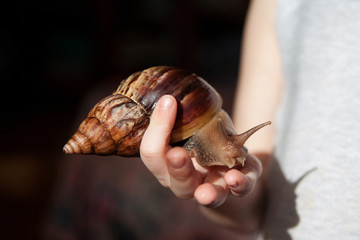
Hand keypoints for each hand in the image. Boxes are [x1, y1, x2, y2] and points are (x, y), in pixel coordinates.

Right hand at [140, 95, 261, 206]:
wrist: (233, 160)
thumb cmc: (205, 138)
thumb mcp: (193, 124)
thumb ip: (184, 113)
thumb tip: (171, 90)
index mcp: (168, 163)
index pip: (153, 154)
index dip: (156, 130)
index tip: (168, 101)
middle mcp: (187, 180)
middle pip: (174, 181)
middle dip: (175, 168)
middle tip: (176, 154)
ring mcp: (214, 186)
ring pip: (205, 195)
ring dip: (205, 194)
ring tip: (205, 193)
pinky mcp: (240, 185)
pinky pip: (241, 189)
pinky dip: (239, 185)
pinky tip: (235, 178)